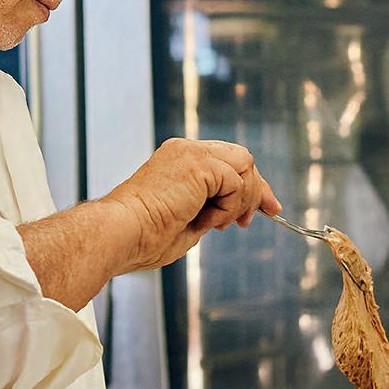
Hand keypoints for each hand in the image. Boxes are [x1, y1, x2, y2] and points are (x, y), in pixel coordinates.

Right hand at [102, 139, 280, 272]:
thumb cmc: (144, 238)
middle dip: (258, 190)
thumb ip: (211, 210)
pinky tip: (206, 221)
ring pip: (245, 166)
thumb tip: (236, 213)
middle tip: (256, 218)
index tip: (265, 208)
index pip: (228, 162)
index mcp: (179, 160)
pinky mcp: (198, 164)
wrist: (122, 234)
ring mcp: (191, 153)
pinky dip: (228, 206)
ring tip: (215, 224)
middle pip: (243, 158)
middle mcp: (186, 150)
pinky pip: (236, 182)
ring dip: (240, 202)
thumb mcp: (188, 221)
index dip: (250, 185)